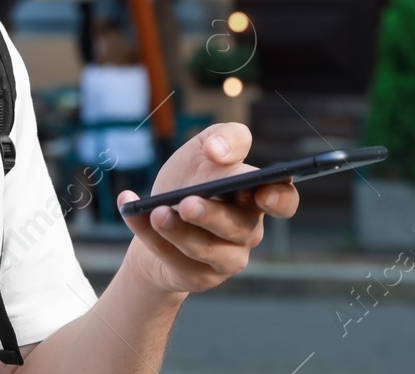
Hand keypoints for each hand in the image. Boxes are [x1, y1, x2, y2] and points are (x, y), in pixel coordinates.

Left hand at [116, 123, 297, 296]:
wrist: (156, 214)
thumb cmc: (191, 177)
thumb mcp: (205, 147)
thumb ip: (224, 138)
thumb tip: (221, 152)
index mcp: (256, 197)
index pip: (284, 201)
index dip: (278, 199)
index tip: (261, 192)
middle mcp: (247, 230)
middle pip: (238, 226)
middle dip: (211, 215)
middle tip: (186, 203)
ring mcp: (225, 258)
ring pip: (205, 250)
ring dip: (179, 232)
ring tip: (157, 213)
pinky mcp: (197, 276)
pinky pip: (172, 259)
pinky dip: (148, 234)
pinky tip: (131, 210)